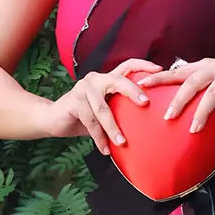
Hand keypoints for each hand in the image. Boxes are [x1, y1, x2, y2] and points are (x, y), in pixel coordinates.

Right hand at [44, 59, 161, 153]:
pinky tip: (105, 149)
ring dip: (113, 128)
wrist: (54, 119)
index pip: (127, 65)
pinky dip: (99, 137)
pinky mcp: (73, 101)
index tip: (159, 70)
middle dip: (132, 91)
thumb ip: (122, 110)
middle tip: (145, 103)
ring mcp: (83, 88)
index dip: (143, 65)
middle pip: (118, 80)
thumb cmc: (85, 116)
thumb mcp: (107, 111)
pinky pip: (90, 121)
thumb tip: (150, 122)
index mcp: (107, 78)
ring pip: (103, 109)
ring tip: (122, 142)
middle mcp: (96, 79)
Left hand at [137, 57, 214, 144]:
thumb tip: (177, 100)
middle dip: (178, 100)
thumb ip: (200, 85)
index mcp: (204, 66)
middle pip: (192, 83)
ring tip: (194, 131)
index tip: (141, 85)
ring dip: (202, 114)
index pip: (178, 72)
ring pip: (212, 96)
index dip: (160, 78)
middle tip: (167, 116)